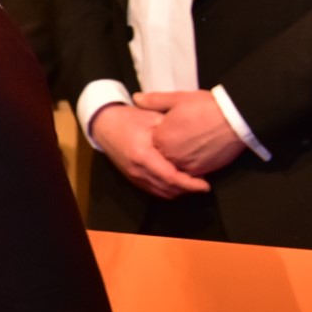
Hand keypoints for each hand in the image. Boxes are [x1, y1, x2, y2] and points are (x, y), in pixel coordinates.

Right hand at [90, 103, 209, 199]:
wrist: (105, 124)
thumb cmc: (131, 118)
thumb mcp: (153, 118)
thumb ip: (172, 131)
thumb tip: (195, 142)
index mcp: (143, 156)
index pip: (171, 177)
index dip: (190, 184)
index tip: (206, 185)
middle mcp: (138, 170)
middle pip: (168, 189)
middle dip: (187, 189)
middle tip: (203, 183)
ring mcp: (133, 176)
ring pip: (161, 193)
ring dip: (178, 191)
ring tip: (193, 183)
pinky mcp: (132, 178)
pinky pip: (154, 190)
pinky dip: (168, 190)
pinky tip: (178, 182)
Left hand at [138, 90, 246, 175]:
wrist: (234, 119)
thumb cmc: (204, 107)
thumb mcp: (176, 99)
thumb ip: (154, 101)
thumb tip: (136, 98)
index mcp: (160, 139)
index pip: (152, 142)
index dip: (158, 135)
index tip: (166, 129)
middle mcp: (170, 156)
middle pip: (163, 156)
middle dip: (167, 150)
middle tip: (180, 138)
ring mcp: (186, 166)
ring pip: (176, 166)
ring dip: (179, 160)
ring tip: (188, 147)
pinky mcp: (202, 171)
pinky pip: (191, 172)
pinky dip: (191, 166)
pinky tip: (196, 155)